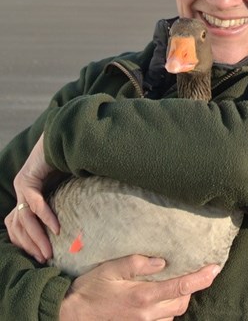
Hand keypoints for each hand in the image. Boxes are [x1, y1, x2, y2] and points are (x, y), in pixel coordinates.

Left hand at [5, 134, 61, 262]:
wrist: (67, 137)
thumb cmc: (71, 160)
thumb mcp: (67, 188)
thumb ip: (66, 202)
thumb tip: (80, 223)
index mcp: (27, 195)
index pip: (19, 225)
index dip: (28, 242)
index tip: (43, 256)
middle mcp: (20, 191)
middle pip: (18, 226)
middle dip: (32, 245)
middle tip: (45, 259)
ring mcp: (21, 185)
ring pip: (23, 219)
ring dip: (36, 237)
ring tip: (49, 251)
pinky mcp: (27, 179)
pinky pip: (35, 203)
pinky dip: (45, 217)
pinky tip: (56, 228)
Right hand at [59, 255, 220, 320]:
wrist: (69, 315)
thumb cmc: (90, 289)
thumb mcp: (111, 268)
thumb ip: (138, 262)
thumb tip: (162, 261)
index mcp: (143, 296)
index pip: (182, 286)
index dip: (202, 278)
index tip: (215, 268)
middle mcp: (147, 314)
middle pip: (182, 301)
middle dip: (189, 288)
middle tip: (187, 273)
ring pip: (174, 314)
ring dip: (177, 300)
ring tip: (170, 286)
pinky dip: (166, 311)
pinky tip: (158, 301)